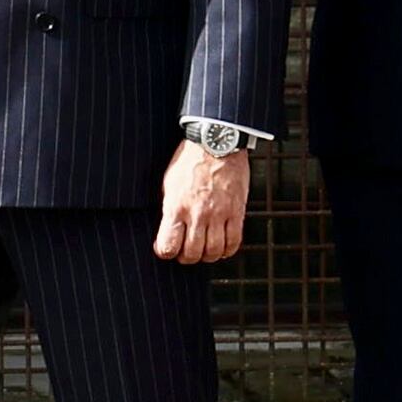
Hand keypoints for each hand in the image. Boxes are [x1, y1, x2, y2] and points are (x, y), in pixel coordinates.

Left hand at [154, 140, 251, 265]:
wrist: (216, 143)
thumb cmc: (189, 161)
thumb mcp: (169, 183)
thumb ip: (169, 208)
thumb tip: (167, 229)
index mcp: (176, 206)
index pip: (168, 246)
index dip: (165, 252)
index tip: (166, 249)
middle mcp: (197, 213)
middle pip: (192, 253)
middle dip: (186, 258)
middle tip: (186, 253)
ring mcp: (219, 213)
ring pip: (214, 251)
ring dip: (207, 256)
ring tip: (204, 250)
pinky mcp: (236, 211)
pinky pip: (234, 241)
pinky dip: (227, 250)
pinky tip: (222, 247)